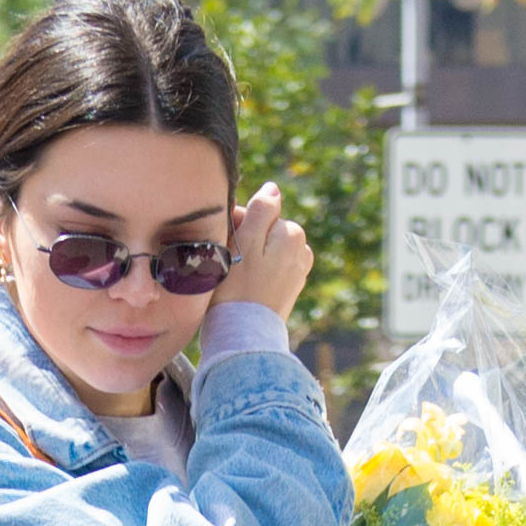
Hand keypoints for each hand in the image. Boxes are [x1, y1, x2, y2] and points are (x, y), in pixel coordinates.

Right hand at [211, 181, 312, 321]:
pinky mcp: (288, 292)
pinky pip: (268, 271)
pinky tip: (244, 290)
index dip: (236, 226)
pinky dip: (256, 275)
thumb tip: (273, 189)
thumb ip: (261, 210)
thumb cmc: (237, 290)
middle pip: (264, 233)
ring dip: (249, 259)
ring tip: (235, 280)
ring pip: (265, 252)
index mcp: (293, 234)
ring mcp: (297, 273)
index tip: (224, 246)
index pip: (259, 215)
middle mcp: (301, 252)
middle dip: (245, 241)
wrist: (242, 337)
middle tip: (227, 265)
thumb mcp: (245, 242)